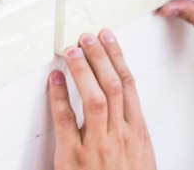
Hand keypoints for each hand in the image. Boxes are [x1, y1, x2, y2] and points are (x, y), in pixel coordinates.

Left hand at [48, 30, 156, 169]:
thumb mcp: (140, 157)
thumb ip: (130, 129)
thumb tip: (122, 102)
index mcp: (136, 133)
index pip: (129, 85)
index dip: (117, 57)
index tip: (108, 37)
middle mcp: (119, 135)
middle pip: (113, 85)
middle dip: (100, 56)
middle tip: (87, 36)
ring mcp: (98, 146)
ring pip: (94, 98)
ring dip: (82, 70)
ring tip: (71, 49)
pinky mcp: (74, 156)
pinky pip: (66, 120)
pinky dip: (59, 97)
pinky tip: (54, 80)